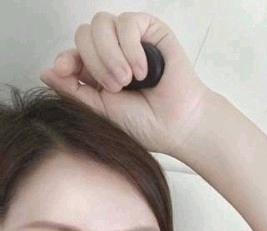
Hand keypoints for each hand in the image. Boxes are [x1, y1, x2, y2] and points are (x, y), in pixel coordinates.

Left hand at [39, 11, 212, 155]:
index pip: (72, 52)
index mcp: (97, 71)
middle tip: (116, 88)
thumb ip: (73, 91)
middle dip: (95, 62)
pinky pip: (127, 23)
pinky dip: (131, 48)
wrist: (176, 126)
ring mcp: (131, 39)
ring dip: (111, 55)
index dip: (66, 57)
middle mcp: (112, 51)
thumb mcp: (100, 111)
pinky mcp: (150, 30)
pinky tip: (143, 71)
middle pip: (84, 34)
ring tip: (129, 80)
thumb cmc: (144, 124)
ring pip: (102, 24)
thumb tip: (46, 72)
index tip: (64, 69)